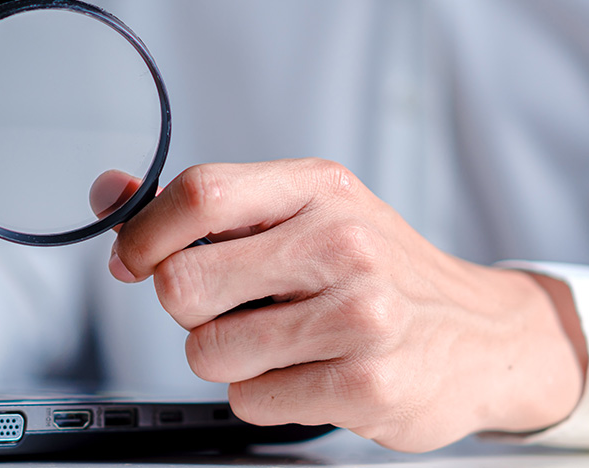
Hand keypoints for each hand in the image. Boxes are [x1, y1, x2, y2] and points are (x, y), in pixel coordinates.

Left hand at [91, 159, 587, 451]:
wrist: (480, 334)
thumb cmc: (375, 270)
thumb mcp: (304, 212)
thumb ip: (204, 207)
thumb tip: (108, 195)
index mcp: (317, 189)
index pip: (199, 194)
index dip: (143, 233)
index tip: (133, 260)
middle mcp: (342, 243)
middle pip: (185, 283)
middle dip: (187, 309)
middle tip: (229, 309)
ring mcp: (360, 315)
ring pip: (208, 351)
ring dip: (227, 358)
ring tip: (280, 343)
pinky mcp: (368, 384)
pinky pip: (249, 400)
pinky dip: (263, 395)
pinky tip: (309, 373)